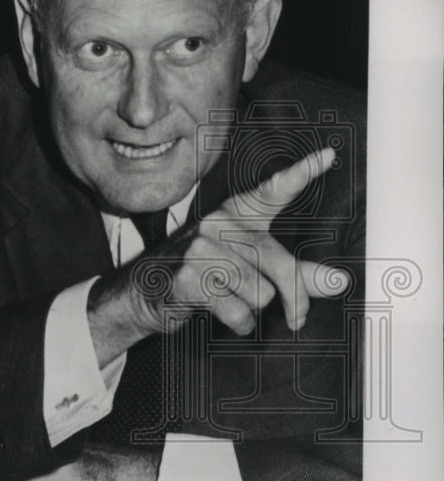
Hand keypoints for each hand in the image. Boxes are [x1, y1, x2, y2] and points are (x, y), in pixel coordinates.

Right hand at [88, 148, 348, 366]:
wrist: (142, 293)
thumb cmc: (201, 278)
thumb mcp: (247, 269)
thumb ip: (294, 273)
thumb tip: (338, 283)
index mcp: (234, 214)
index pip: (272, 191)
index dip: (301, 173)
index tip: (328, 156)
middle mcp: (218, 224)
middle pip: (279, 263)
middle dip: (294, 297)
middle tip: (297, 318)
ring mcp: (201, 249)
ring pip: (260, 294)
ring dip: (251, 310)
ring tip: (227, 301)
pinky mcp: (190, 278)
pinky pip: (238, 312)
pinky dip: (236, 324)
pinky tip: (215, 313)